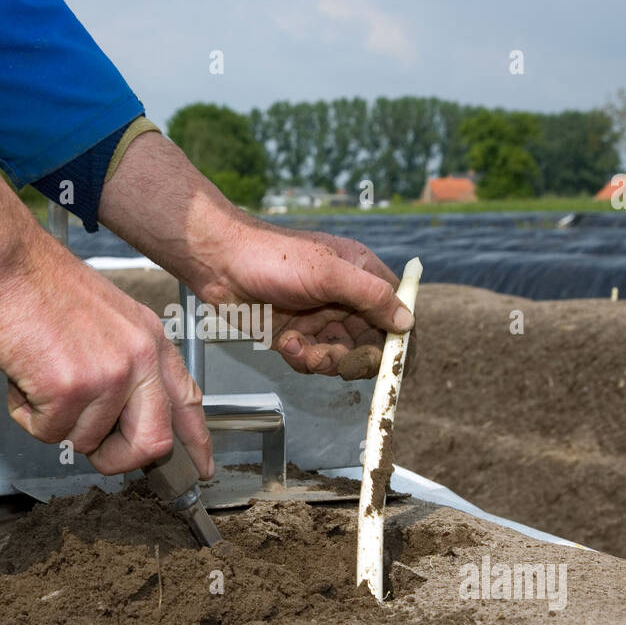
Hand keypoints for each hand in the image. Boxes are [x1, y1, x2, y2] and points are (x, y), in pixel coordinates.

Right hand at [0, 114, 211, 477]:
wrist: (9, 262)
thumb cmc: (45, 287)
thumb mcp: (111, 319)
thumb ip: (127, 365)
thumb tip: (121, 418)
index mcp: (152, 341)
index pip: (187, 402)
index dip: (195, 444)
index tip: (199, 469)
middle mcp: (140, 359)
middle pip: (153, 443)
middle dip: (118, 459)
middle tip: (93, 450)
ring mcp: (109, 374)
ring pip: (87, 442)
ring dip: (54, 423)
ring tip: (40, 380)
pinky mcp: (71, 388)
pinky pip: (49, 433)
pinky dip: (27, 414)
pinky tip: (24, 377)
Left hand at [98, 131, 412, 378]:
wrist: (218, 264)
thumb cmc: (271, 258)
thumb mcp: (328, 273)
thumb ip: (370, 297)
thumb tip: (407, 322)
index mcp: (362, 275)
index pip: (398, 315)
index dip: (399, 344)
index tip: (393, 366)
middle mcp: (347, 299)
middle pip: (372, 345)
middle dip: (354, 359)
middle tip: (335, 361)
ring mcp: (322, 318)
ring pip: (342, 358)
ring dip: (324, 360)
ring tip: (299, 347)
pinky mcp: (298, 334)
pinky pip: (313, 360)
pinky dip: (302, 358)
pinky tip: (285, 342)